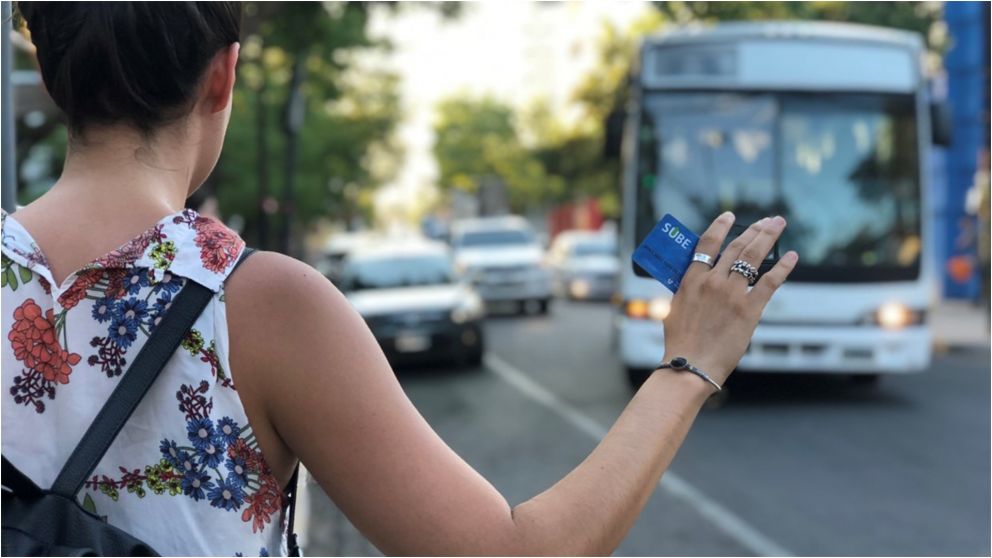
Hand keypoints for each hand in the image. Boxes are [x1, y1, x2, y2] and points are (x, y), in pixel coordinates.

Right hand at [660, 212, 797, 385]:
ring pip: (753, 257)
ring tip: (778, 224)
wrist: (691, 364)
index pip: (707, 243)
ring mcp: (732, 294)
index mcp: (692, 279)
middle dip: (755, 229)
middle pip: (737, 246)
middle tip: (768, 220)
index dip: (720, 226)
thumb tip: (698, 279)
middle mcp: (713, 281)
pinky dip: (783, 267)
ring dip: (768, 237)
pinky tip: (792, 257)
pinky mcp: (749, 310)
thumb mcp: (675, 308)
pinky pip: (770, 282)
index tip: (730, 216)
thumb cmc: (680, 342)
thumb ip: (687, 290)